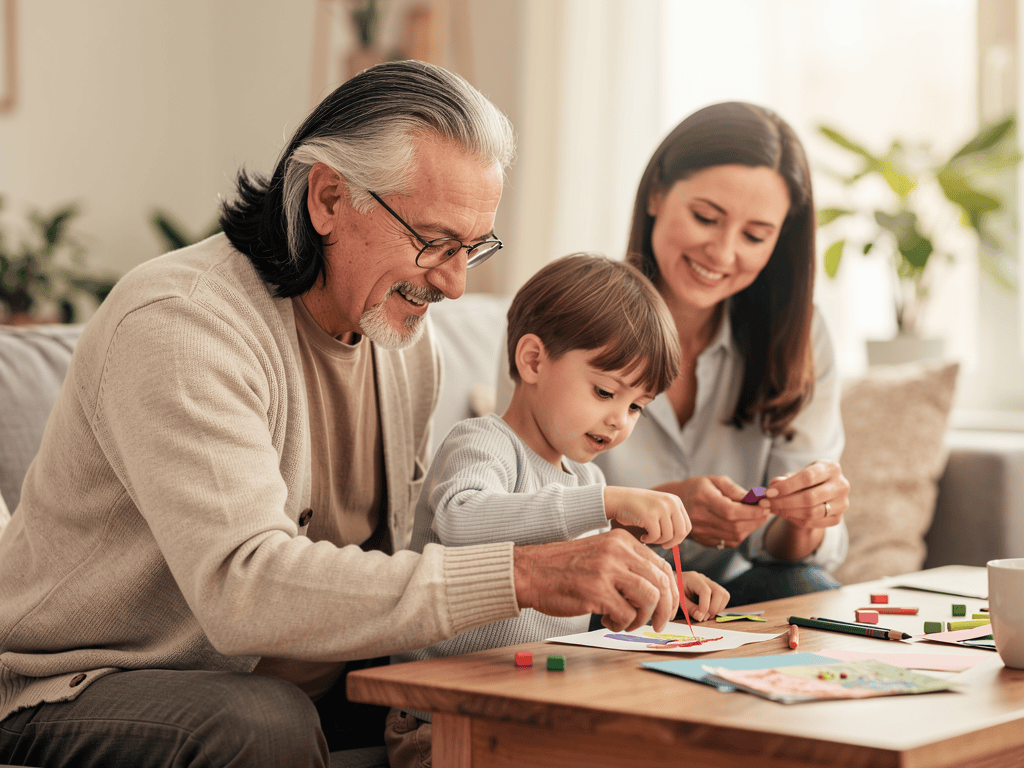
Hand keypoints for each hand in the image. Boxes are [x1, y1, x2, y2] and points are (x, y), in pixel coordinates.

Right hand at [513, 528, 678, 632]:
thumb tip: (657, 589)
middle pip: (661, 583)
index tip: (666, 608)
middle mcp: (618, 551)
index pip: (662, 566)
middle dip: (664, 609)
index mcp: (622, 541)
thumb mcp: (600, 554)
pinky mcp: (596, 591)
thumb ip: (626, 565)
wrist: (530, 572)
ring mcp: (607, 570)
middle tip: (656, 624)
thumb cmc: (564, 569)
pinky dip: (622, 624)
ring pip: (649, 599)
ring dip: (642, 618)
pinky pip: (626, 614)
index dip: (670, 592)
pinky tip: (607, 620)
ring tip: (626, 622)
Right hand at [604, 486, 690, 548]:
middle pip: (681, 533)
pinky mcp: (650, 516)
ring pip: (668, 536)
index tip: (669, 541)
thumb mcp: (659, 507)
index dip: (679, 538)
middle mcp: (671, 503)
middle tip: (661, 545)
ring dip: (657, 541)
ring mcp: (661, 508)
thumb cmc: (638, 507)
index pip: (687, 526)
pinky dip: (649, 540)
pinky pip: (655, 536)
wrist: (618, 499)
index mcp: (675, 501)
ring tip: (648, 537)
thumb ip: (671, 519)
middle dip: (671, 543)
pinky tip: (642, 536)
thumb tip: (679, 540)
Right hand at [654, 476, 769, 548]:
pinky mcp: (704, 541)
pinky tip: (744, 525)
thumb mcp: (715, 481)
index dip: (751, 511)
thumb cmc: (699, 488)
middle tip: (766, 512)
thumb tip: (756, 498)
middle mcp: (700, 518)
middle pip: (734, 526)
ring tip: (756, 517)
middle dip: (755, 520)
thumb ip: (735, 490)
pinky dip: (741, 535)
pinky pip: (729, 543)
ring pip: (734, 537)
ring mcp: (701, 532)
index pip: (731, 511)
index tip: (765, 506)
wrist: (677, 503)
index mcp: (703, 499)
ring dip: (751, 528)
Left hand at [678, 570, 729, 621]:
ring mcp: (711, 583)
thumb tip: (700, 617)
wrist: (676, 583)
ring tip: (706, 615)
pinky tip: (708, 611)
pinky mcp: (715, 589)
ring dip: (717, 609)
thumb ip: (689, 608)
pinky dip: (718, 607)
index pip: (705, 591)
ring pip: (724, 595)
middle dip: (714, 608)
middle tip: (704, 617)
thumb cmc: (676, 590)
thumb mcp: (678, 599)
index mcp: (693, 578)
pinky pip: (724, 598)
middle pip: (719, 592)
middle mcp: (704, 579)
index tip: (700, 616)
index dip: (705, 606)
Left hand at [759, 460, 849, 560]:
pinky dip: (795, 519)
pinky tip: (784, 514)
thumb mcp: (796, 474)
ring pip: (811, 513)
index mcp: (831, 468)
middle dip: (784, 502)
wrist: (821, 491)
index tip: (769, 492)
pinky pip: (813, 523)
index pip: (807, 477)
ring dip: (787, 512)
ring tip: (772, 508)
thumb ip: (784, 480)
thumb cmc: (806, 480)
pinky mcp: (838, 519)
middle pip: (810, 498)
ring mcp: (842, 504)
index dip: (787, 486)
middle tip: (766, 503)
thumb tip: (772, 487)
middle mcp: (841, 485)